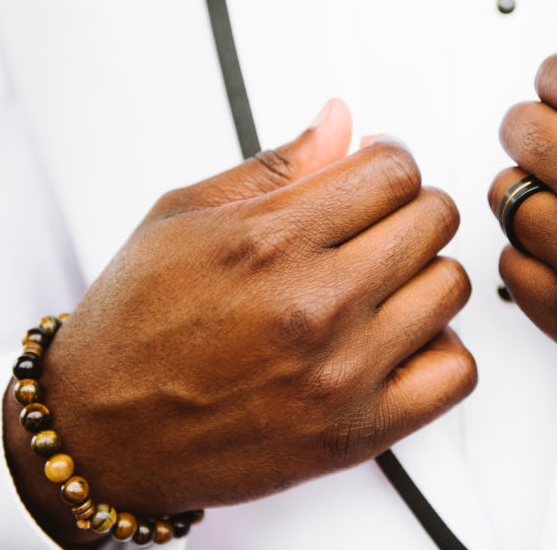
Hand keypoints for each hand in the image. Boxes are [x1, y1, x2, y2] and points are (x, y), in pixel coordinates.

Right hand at [5, 100, 475, 544]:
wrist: (101, 435)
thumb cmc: (133, 327)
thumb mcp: (183, 217)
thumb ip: (275, 165)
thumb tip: (340, 120)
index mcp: (270, 239)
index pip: (394, 169)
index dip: (387, 161)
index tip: (373, 174)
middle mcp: (314, 304)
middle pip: (433, 219)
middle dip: (409, 209)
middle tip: (375, 226)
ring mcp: (341, 372)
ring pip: (450, 287)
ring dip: (424, 275)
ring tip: (383, 284)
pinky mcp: (356, 432)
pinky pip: (456, 373)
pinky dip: (440, 350)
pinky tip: (400, 340)